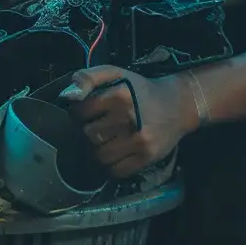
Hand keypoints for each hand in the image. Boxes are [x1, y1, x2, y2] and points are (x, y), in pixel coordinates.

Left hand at [61, 67, 200, 177]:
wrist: (178, 105)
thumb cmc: (141, 90)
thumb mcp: (115, 73)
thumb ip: (87, 78)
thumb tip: (66, 96)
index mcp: (119, 96)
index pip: (80, 112)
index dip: (80, 113)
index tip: (89, 112)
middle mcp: (128, 119)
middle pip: (88, 135)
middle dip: (90, 132)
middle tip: (100, 127)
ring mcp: (139, 141)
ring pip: (100, 156)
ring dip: (100, 150)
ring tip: (109, 141)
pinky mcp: (147, 157)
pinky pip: (116, 170)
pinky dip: (112, 165)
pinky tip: (118, 153)